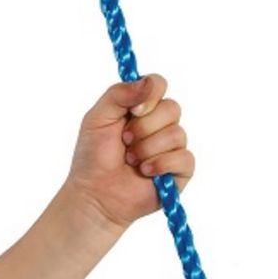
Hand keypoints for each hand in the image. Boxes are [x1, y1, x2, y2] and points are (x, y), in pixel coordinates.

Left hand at [64, 74, 193, 232]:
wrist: (95, 194)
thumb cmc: (93, 158)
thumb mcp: (97, 117)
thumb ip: (119, 93)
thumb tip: (149, 83)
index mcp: (141, 107)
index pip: (159, 84)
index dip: (150, 94)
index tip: (133, 111)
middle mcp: (160, 124)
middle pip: (172, 108)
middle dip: (144, 127)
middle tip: (125, 141)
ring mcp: (172, 147)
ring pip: (177, 134)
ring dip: (148, 149)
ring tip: (131, 161)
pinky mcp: (180, 171)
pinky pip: (184, 158)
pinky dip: (161, 164)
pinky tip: (145, 172)